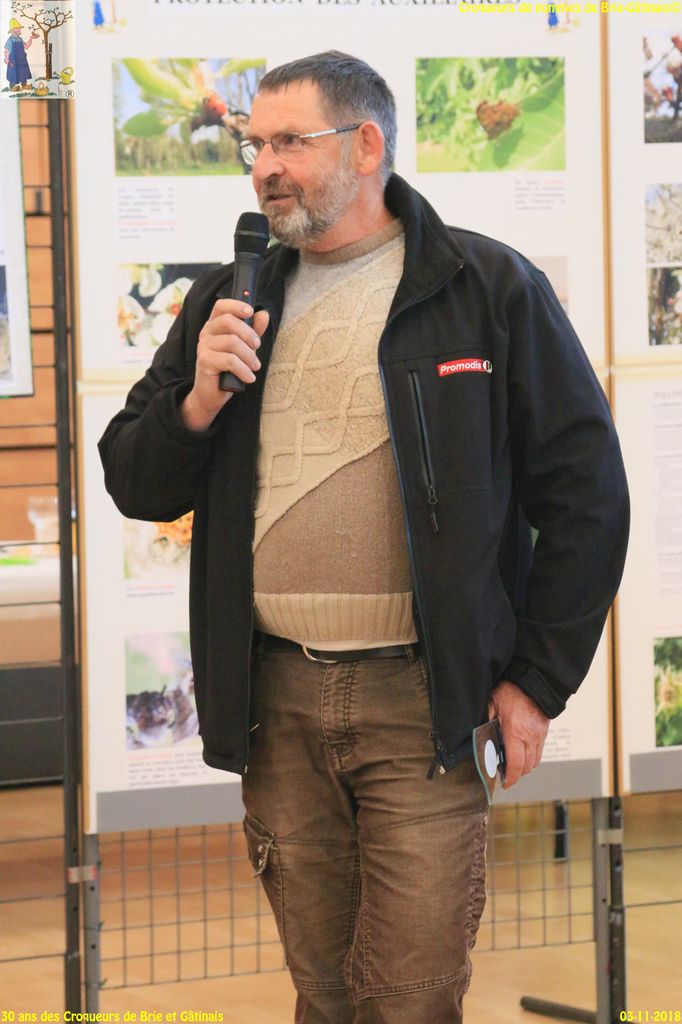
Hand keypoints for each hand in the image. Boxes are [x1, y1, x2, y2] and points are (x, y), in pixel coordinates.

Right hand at [181, 299, 268, 430]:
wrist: (212, 394)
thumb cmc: (228, 369)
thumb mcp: (244, 348)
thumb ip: (253, 331)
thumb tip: (263, 314)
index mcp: (215, 325)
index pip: (221, 306)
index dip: (236, 305)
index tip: (250, 312)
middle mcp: (207, 333)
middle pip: (229, 321)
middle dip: (249, 334)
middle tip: (257, 347)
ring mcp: (204, 346)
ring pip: (232, 342)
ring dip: (249, 356)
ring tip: (255, 367)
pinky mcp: (205, 361)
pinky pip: (230, 360)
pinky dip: (243, 370)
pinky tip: (249, 378)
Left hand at [488, 680, 548, 788]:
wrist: (533, 681)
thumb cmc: (511, 691)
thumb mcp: (492, 704)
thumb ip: (486, 722)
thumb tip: (479, 738)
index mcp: (516, 732)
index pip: (515, 765)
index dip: (510, 778)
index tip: (504, 783)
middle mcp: (530, 737)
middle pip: (526, 767)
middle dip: (516, 775)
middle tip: (505, 774)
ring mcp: (539, 736)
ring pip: (535, 762)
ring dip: (524, 767)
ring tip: (513, 765)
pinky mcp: (544, 732)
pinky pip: (540, 752)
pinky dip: (531, 758)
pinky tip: (522, 753)